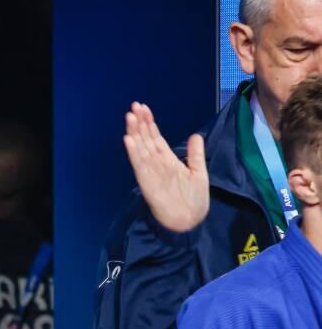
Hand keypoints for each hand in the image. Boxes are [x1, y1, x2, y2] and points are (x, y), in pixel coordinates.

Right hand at [123, 102, 209, 232]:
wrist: (190, 221)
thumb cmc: (194, 200)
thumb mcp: (199, 172)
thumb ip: (195, 154)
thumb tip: (196, 135)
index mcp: (167, 161)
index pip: (155, 138)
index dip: (150, 123)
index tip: (144, 108)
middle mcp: (157, 164)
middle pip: (146, 140)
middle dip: (140, 123)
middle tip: (134, 106)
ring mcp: (151, 173)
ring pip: (141, 149)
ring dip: (134, 133)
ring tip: (130, 117)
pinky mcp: (148, 183)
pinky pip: (140, 165)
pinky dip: (134, 152)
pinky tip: (129, 140)